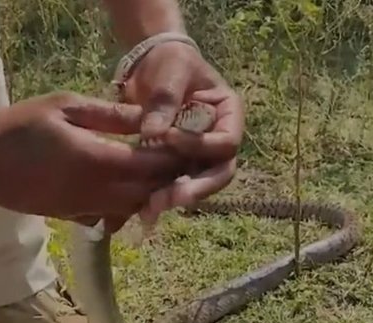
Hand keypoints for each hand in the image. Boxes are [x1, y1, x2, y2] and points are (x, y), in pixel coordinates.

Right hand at [0, 92, 187, 229]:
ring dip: (151, 195)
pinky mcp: (74, 217)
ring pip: (132, 208)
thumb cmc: (22, 126)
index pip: (149, 164)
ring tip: (163, 178)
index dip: (173, 158)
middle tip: (183, 164)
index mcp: (97, 160)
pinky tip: (131, 192)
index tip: (189, 147)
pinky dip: (128, 207)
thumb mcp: (66, 106)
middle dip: (169, 179)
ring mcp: (85, 208)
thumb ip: (111, 115)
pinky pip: (112, 216)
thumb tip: (149, 117)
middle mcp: (96, 191)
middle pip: (147, 191)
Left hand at [120, 41, 244, 221]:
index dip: (200, 146)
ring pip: (197, 184)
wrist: (152, 69)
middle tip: (169, 199)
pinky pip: (175, 184)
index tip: (168, 137)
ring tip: (151, 208)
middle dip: (195, 188)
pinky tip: (143, 207)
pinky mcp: (178, 164)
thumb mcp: (171, 73)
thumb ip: (166, 101)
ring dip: (176, 198)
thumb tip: (154, 134)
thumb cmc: (170, 64)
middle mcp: (219, 141)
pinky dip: (161, 195)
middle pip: (219, 173)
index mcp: (229, 117)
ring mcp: (200, 156)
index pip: (226, 143)